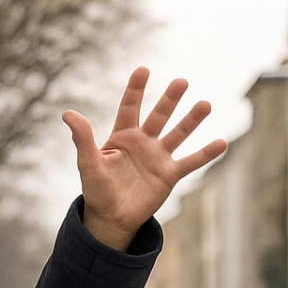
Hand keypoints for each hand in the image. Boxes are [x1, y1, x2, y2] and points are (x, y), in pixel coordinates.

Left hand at [62, 67, 227, 250]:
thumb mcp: (88, 163)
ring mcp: (158, 157)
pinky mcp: (169, 175)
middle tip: (181, 82)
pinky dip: (205, 154)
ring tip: (204, 104)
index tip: (143, 70)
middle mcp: (143, 142)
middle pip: (158, 116)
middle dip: (169, 100)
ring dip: (191, 120)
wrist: (110, 217)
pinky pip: (190, 162)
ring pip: (177, 134)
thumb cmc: (96, 189)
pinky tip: (221, 143)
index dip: (135, 90)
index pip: (129, 108)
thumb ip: (82, 138)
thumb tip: (67, 113)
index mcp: (122, 137)